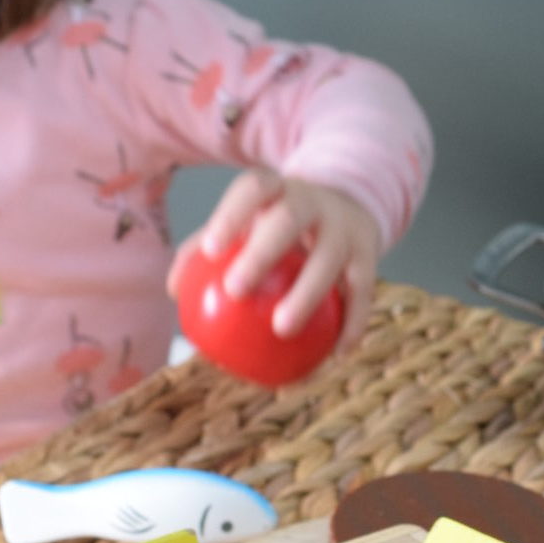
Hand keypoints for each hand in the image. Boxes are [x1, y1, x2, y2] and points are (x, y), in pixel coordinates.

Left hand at [167, 170, 379, 353]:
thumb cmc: (278, 221)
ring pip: (330, 257)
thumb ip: (209, 248)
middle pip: (289, 218)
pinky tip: (337, 353)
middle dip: (262, 252)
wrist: (350, 202)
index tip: (211, 250)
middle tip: (235, 290)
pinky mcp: (370, 253)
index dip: (231, 215)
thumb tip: (173, 290)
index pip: (253, 189)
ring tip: (282, 329)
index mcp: (277, 189)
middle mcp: (313, 202)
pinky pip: (363, 291)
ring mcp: (344, 226)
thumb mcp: (249, 222)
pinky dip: (353, 321)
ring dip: (307, 293)